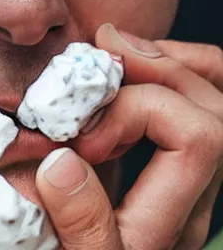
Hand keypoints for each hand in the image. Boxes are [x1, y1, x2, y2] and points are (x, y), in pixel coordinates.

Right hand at [35, 24, 222, 249]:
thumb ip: (82, 222)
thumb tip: (61, 160)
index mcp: (177, 222)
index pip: (197, 138)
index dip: (134, 113)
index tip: (82, 137)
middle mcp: (197, 195)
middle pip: (213, 108)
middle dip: (155, 67)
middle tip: (101, 52)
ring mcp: (191, 176)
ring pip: (214, 97)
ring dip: (167, 60)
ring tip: (116, 47)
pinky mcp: (174, 161)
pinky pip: (199, 102)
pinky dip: (171, 71)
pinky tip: (133, 64)